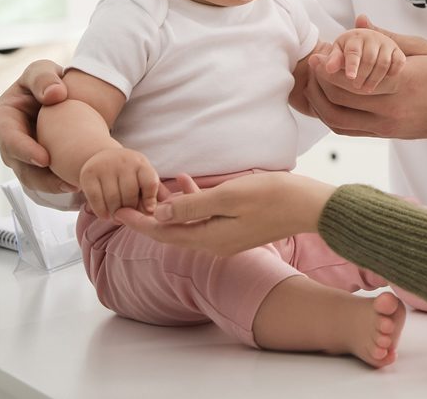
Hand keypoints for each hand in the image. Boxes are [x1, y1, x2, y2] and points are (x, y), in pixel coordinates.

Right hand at [0, 59, 76, 193]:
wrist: (60, 94)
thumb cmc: (46, 82)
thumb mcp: (42, 70)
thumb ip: (43, 78)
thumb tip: (54, 93)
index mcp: (4, 118)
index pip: (8, 138)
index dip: (24, 150)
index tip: (44, 159)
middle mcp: (11, 141)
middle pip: (20, 165)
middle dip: (41, 177)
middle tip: (65, 182)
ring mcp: (25, 155)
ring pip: (33, 178)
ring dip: (53, 185)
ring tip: (77, 185)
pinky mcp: (41, 164)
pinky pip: (47, 178)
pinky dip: (62, 182)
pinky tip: (81, 183)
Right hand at [79, 147, 158, 219]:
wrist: (102, 156)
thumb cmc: (128, 171)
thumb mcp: (142, 175)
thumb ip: (150, 191)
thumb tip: (150, 212)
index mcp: (141, 162)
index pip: (150, 183)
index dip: (150, 199)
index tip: (149, 211)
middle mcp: (124, 162)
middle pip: (130, 194)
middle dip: (130, 210)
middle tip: (128, 218)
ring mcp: (105, 166)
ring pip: (112, 198)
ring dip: (115, 213)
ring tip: (117, 218)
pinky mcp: (88, 174)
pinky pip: (95, 198)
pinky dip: (101, 211)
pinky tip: (105, 216)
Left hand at [115, 172, 334, 255]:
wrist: (312, 207)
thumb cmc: (275, 197)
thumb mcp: (230, 196)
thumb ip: (193, 205)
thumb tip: (161, 213)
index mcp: (209, 238)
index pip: (163, 232)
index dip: (137, 221)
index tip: (115, 209)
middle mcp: (215, 243)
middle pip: (171, 230)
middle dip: (148, 215)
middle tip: (125, 198)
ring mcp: (228, 237)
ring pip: (187, 223)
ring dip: (169, 207)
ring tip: (152, 186)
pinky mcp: (238, 228)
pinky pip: (205, 217)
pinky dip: (192, 202)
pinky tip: (187, 183)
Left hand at [306, 15, 426, 143]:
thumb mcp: (423, 48)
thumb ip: (387, 37)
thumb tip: (359, 22)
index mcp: (401, 82)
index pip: (353, 80)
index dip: (329, 69)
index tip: (318, 55)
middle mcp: (391, 108)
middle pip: (339, 100)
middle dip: (319, 83)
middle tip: (311, 66)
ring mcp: (387, 125)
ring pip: (338, 120)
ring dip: (320, 103)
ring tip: (314, 83)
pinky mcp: (386, 134)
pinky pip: (349, 130)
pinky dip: (332, 116)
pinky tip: (328, 100)